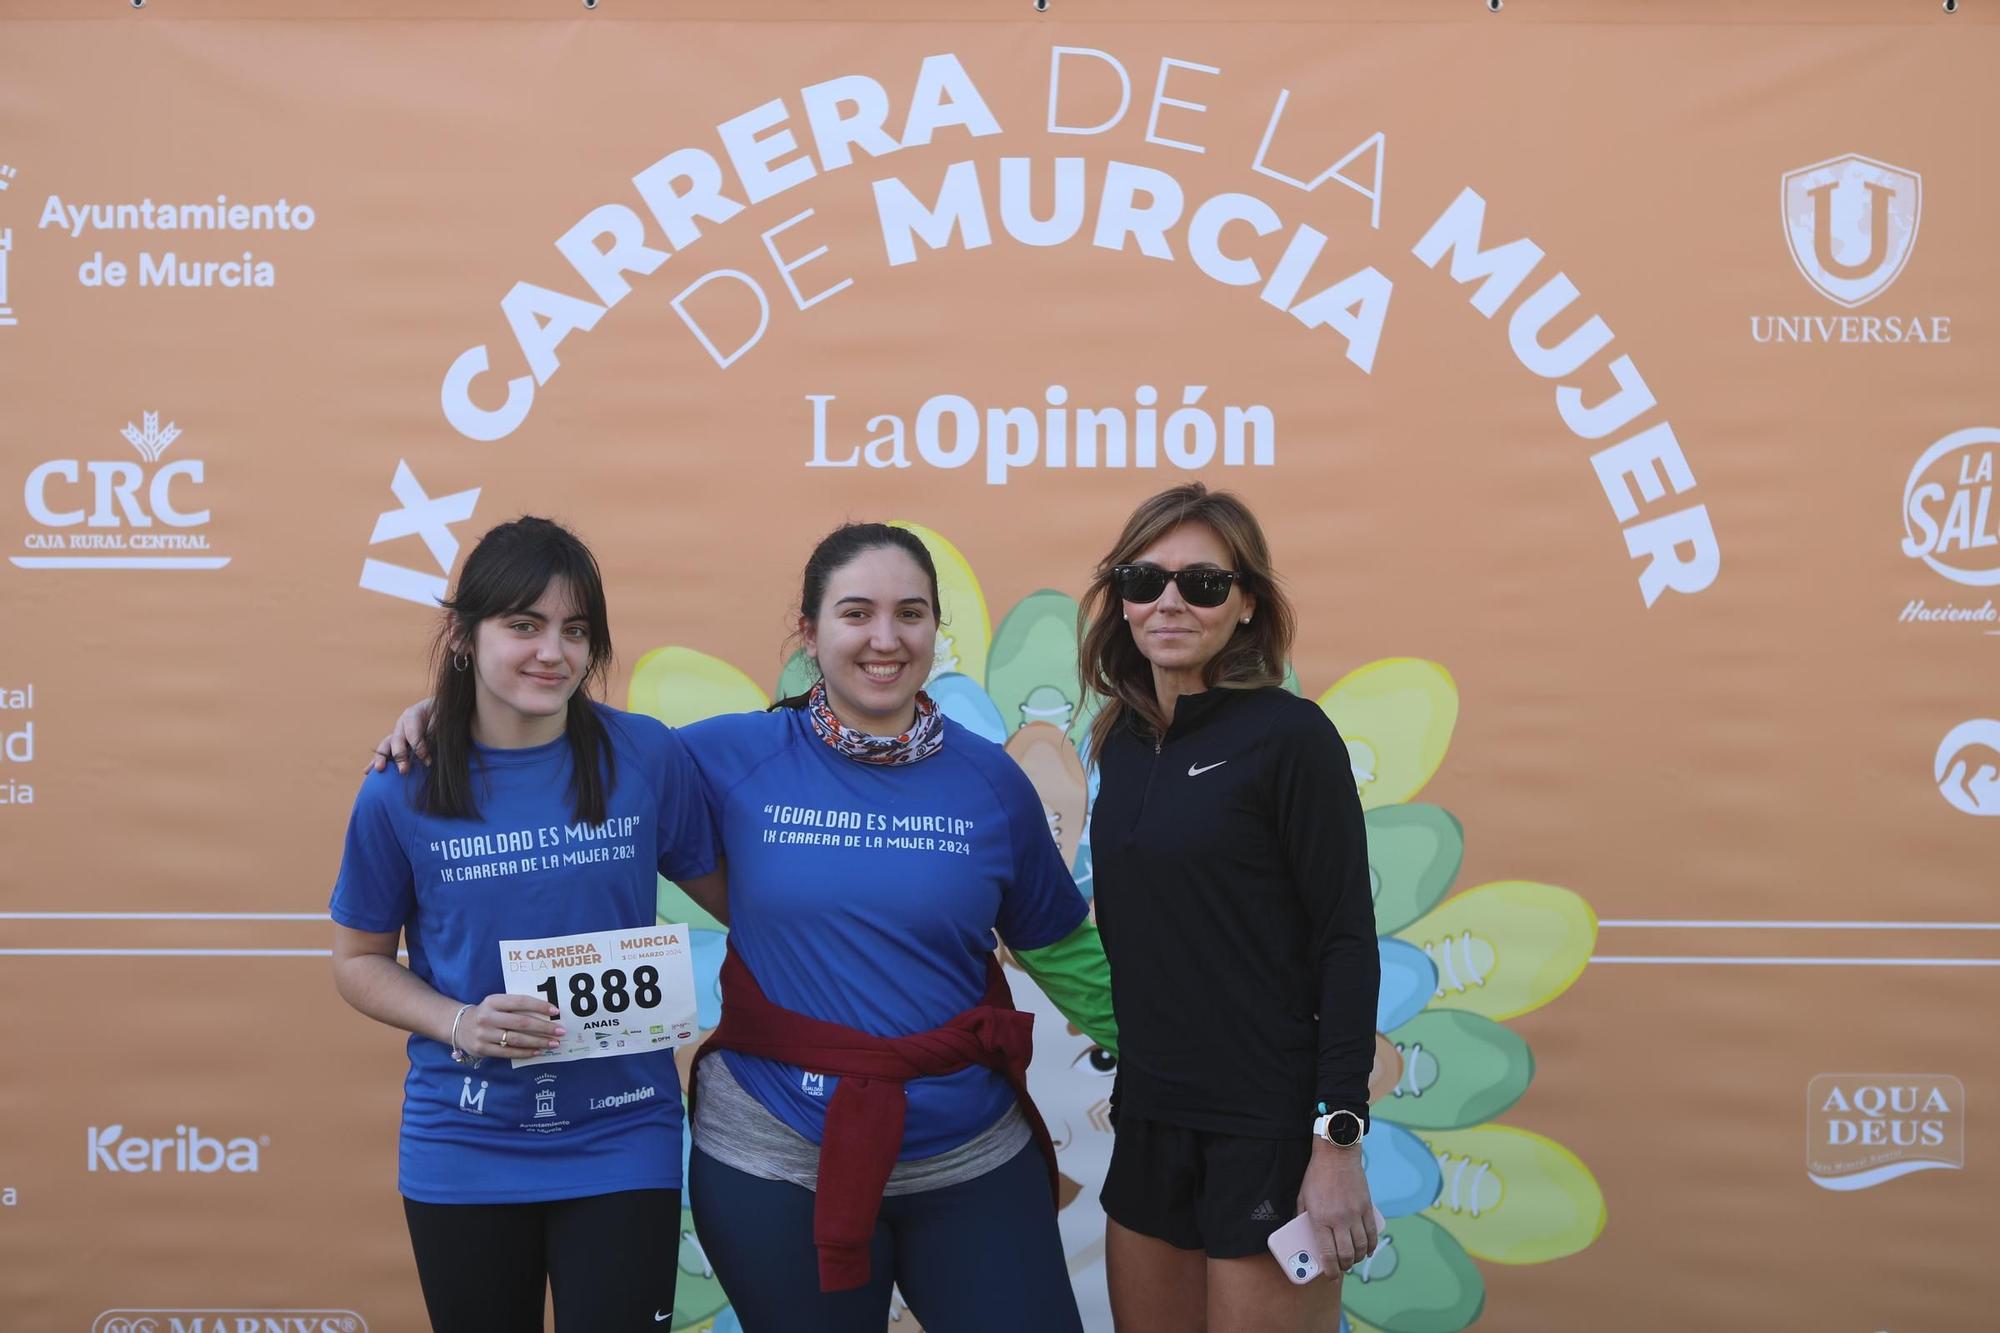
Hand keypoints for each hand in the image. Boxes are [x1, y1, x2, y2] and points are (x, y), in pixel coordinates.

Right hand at [368, 698, 434, 773]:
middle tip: (403, 770)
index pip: (412, 734)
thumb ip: (434, 731)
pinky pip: (385, 751)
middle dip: (399, 756)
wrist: (438, 709)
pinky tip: (367, 771)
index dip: (419, 748)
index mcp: (412, 715)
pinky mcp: (396, 742)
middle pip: (396, 740)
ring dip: (382, 758)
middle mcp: (401, 724)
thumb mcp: (440, 720)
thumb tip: (431, 751)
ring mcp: (397, 733)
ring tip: (379, 769)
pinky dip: (376, 761)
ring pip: (386, 745)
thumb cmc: (441, 714)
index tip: (427, 762)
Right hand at [456, 993, 564, 1058]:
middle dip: (544, 1027)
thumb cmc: (487, 1013)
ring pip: (516, 1039)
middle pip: (521, 1023)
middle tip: (560, 1031)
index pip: (520, 1001)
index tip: (555, 1011)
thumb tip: (546, 1012)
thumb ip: (515, 1006)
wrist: (459, 1026)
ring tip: (553, 1043)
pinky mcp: (483, 1049)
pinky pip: (508, 1052)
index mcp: (492, 1001)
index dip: (539, 1006)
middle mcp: (487, 1017)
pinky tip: (538, 1051)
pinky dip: (525, 1052)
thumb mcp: (496, 1004)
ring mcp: (484, 1034)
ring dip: (538, 1042)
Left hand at [1298, 1139, 1376, 1276]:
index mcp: (1320, 1218)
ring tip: (1352, 1259)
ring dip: (1357, 1258)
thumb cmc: (1316, 1176)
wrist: (1336, 1155)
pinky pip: (1372, 1233)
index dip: (1330, 1269)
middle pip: (1346, 1254)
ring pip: (1361, 1247)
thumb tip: (1302, 1234)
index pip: (1327, 1253)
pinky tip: (1367, 1250)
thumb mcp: (1302, 1197)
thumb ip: (1302, 1217)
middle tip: (1341, 1268)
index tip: (1330, 1276)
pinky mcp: (1367, 1208)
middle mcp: (1339, 1219)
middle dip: (1344, 1266)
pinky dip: (1371, 1246)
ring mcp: (1355, 1214)